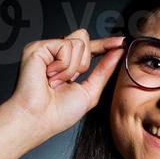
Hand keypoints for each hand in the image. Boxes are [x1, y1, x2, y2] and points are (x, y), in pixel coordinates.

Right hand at [3, 29, 125, 140]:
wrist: (39, 119)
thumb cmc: (58, 113)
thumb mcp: (90, 91)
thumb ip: (104, 69)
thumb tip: (118, 51)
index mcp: (66, 65)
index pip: (89, 48)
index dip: (104, 44)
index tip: (121, 42)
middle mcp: (55, 55)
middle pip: (84, 38)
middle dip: (84, 63)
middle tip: (65, 82)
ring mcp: (46, 49)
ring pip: (78, 42)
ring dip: (72, 68)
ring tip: (55, 82)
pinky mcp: (38, 47)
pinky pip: (66, 45)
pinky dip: (62, 65)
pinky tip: (49, 76)